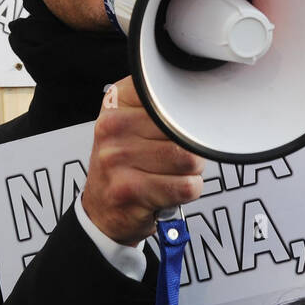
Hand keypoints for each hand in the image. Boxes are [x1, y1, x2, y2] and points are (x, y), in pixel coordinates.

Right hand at [81, 78, 203, 245]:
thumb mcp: (133, 122)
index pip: (173, 96)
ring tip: (170, 173)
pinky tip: (168, 191)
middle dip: (191, 148)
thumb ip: (163, 106)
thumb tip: (204, 103)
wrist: (100, 209)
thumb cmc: (125, 163)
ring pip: (190, 160)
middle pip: (185, 130)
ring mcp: (117, 159)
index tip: (181, 124)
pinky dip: (188, 192)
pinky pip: (186, 187)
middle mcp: (112, 127)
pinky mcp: (128, 190)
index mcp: (118, 101)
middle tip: (172, 157)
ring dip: (191, 172)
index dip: (187, 114)